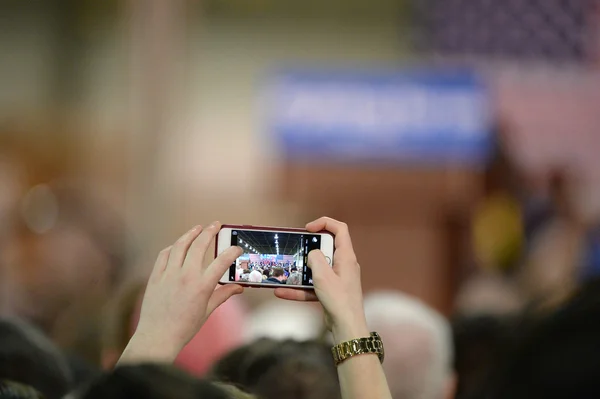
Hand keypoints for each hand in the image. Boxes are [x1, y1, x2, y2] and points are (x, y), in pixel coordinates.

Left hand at [123, 222, 242, 363]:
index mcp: (202, 286)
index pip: (222, 261)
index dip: (232, 252)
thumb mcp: (207, 311)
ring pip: (180, 245)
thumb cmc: (184, 328)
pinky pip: (164, 255)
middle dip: (209, 232)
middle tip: (216, 225)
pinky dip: (173, 247)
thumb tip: (239, 287)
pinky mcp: (155, 277)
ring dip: (191, 234)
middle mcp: (185, 277)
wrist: (157, 337)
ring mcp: (168, 275)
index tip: (237, 248)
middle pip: (199, 245)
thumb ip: (223, 295)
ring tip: (198, 228)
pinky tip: (179, 245)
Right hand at [274, 217, 368, 343]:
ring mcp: (337, 279)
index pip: (339, 229)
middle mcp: (343, 265)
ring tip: (285, 271)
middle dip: (308, 249)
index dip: (324, 223)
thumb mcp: (323, 275)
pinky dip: (299, 289)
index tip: (307, 229)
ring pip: (316, 269)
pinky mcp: (330, 292)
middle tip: (295, 250)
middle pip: (326, 248)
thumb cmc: (339, 299)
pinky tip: (281, 292)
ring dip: (301, 271)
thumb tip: (312, 254)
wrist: (347, 327)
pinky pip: (313, 286)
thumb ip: (315, 258)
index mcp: (346, 256)